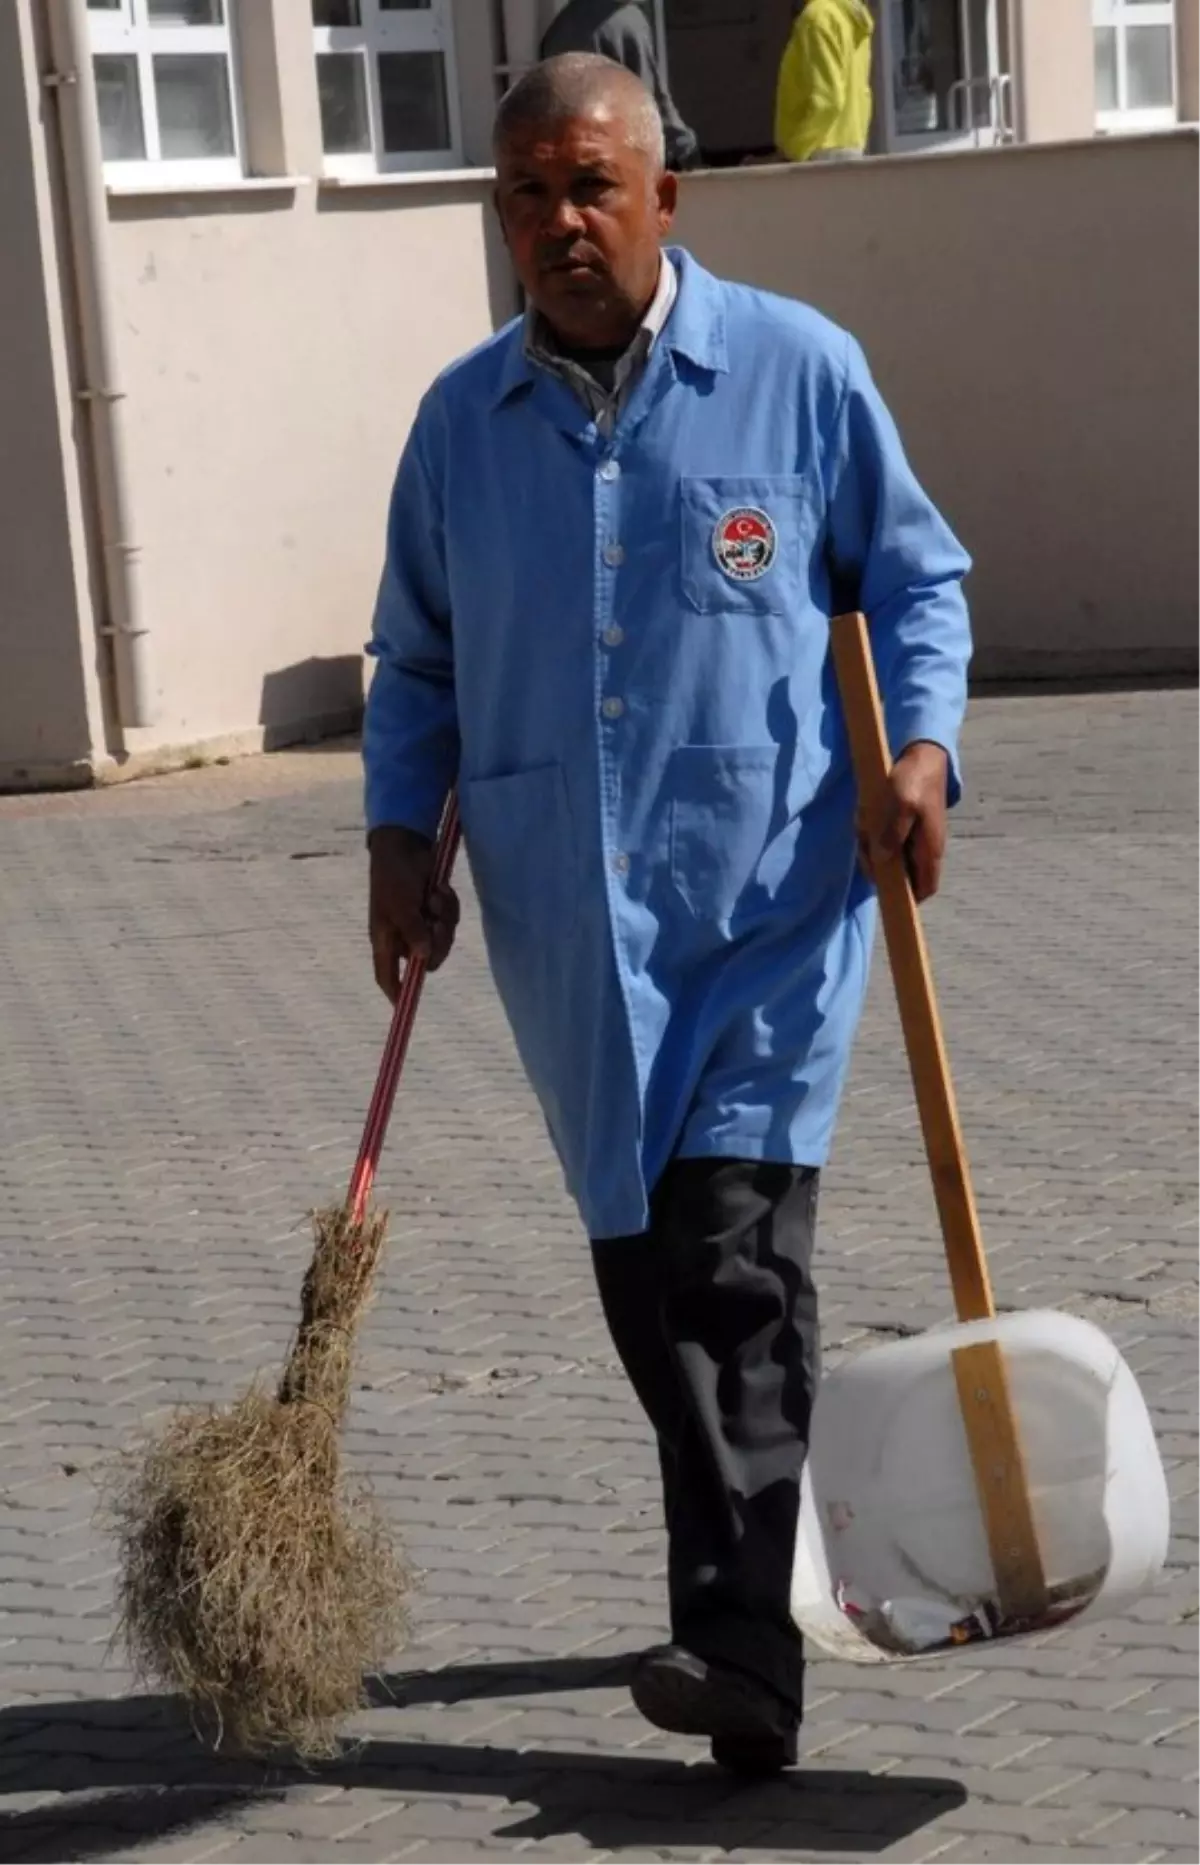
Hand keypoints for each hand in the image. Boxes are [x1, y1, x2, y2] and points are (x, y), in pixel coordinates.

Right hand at [368, 824, 459, 1002]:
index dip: (395, 992)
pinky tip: (439, 888)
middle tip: (437, 922)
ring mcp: (421, 924)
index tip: (404, 1007)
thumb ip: (412, 930)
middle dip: (437, 942)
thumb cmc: (394, 876)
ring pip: (443, 939)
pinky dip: (449, 905)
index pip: (386, 975)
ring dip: (444, 917)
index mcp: (385, 939)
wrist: (406, 845)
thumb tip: (423, 956)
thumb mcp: (399, 905)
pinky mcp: (435, 911)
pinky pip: (451, 920)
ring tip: (435, 895)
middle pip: (427, 960)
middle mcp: (403, 936)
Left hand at [857, 741, 949, 904]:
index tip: (884, 891)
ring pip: (885, 855)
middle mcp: (922, 849)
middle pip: (897, 874)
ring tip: (865, 818)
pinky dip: (869, 829)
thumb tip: (881, 861)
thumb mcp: (901, 804)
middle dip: (876, 862)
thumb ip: (892, 834)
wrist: (919, 753)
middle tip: (865, 838)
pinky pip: (880, 838)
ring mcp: (911, 838)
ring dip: (869, 842)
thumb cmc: (913, 780)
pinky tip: (866, 811)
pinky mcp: (900, 826)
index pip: (924, 889)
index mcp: (929, 849)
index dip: (907, 898)